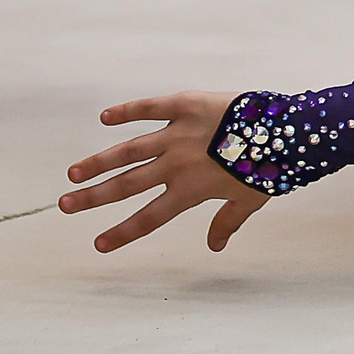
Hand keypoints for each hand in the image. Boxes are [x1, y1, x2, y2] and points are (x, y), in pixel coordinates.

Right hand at [59, 91, 266, 253]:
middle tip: (66, 204)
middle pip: (128, 184)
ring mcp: (179, 134)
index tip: (98, 244)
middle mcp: (178, 164)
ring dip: (100, 161)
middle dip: (94, 197)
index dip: (122, 232)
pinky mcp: (186, 105)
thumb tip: (215, 247)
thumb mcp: (251, 200)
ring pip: (130, 149)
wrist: (287, 130)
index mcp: (191, 190)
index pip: (149, 217)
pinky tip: (104, 119)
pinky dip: (127, 112)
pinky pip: (150, 108)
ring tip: (74, 172)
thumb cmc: (272, 167)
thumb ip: (227, 222)